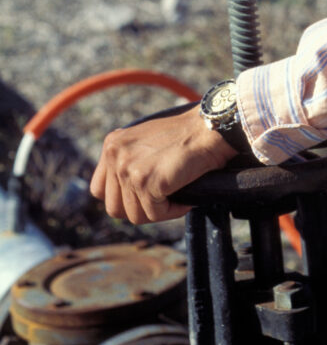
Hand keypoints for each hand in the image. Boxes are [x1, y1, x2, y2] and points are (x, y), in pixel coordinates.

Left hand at [90, 104, 237, 223]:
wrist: (210, 128)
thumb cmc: (186, 135)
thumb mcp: (145, 142)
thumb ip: (129, 161)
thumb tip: (125, 195)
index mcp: (112, 144)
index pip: (99, 190)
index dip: (122, 199)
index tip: (144, 196)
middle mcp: (114, 155)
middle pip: (114, 208)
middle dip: (140, 209)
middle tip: (163, 199)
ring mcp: (128, 169)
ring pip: (134, 215)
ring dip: (158, 211)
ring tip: (177, 195)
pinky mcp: (146, 182)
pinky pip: (155, 214)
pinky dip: (173, 210)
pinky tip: (185, 197)